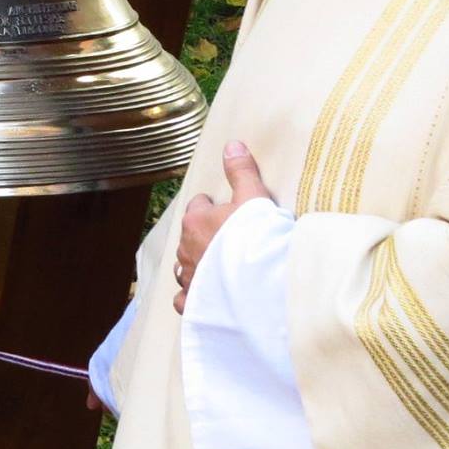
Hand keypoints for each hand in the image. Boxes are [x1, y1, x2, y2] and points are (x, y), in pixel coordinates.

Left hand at [173, 141, 273, 314]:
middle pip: (190, 237)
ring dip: (197, 265)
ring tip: (217, 269)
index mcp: (195, 221)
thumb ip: (242, 172)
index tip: (229, 214)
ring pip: (185, 267)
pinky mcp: (195, 304)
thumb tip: (232, 144)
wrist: (263, 284)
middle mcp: (185, 249)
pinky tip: (204, 299)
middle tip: (228, 242)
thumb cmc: (258, 239)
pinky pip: (185, 300)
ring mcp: (188, 278)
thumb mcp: (254, 198)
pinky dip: (192, 298)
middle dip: (204, 237)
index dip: (213, 209)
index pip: (198, 206)